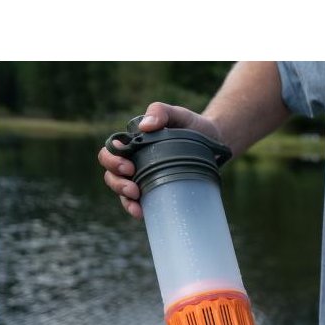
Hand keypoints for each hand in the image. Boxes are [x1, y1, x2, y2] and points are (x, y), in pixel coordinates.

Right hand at [96, 102, 224, 218]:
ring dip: (124, 199)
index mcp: (133, 143)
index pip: (111, 152)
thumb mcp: (177, 114)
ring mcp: (143, 178)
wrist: (213, 142)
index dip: (112, 160)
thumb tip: (145, 126)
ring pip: (121, 191)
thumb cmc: (191, 126)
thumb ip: (160, 112)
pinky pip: (139, 203)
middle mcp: (134, 161)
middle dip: (117, 182)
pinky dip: (136, 209)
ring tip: (137, 200)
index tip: (129, 166)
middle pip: (111, 174)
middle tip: (133, 188)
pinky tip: (142, 213)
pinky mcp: (155, 191)